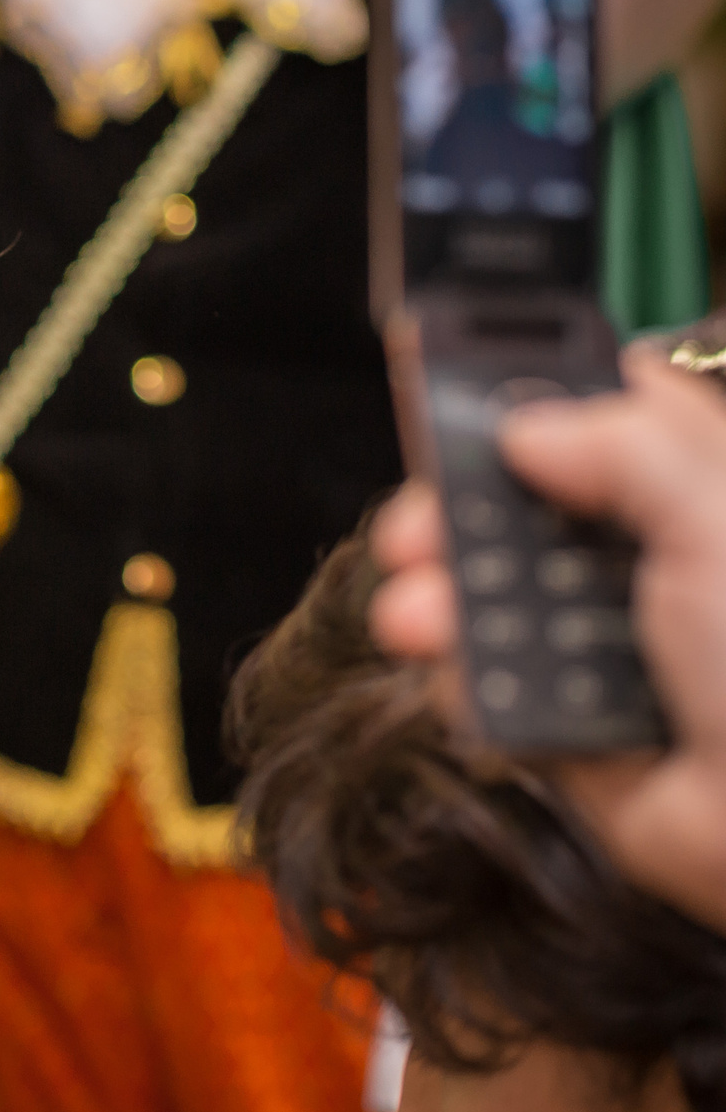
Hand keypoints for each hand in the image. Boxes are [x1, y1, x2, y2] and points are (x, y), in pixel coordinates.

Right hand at [370, 350, 725, 932]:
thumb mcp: (720, 515)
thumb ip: (623, 442)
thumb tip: (524, 424)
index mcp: (693, 491)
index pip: (600, 412)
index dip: (526, 395)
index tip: (451, 394)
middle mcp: (645, 558)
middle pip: (512, 497)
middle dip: (447, 509)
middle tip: (417, 530)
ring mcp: (599, 638)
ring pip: (480, 591)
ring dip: (434, 598)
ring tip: (419, 617)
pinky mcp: (562, 717)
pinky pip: (478, 682)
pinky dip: (459, 679)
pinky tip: (471, 678)